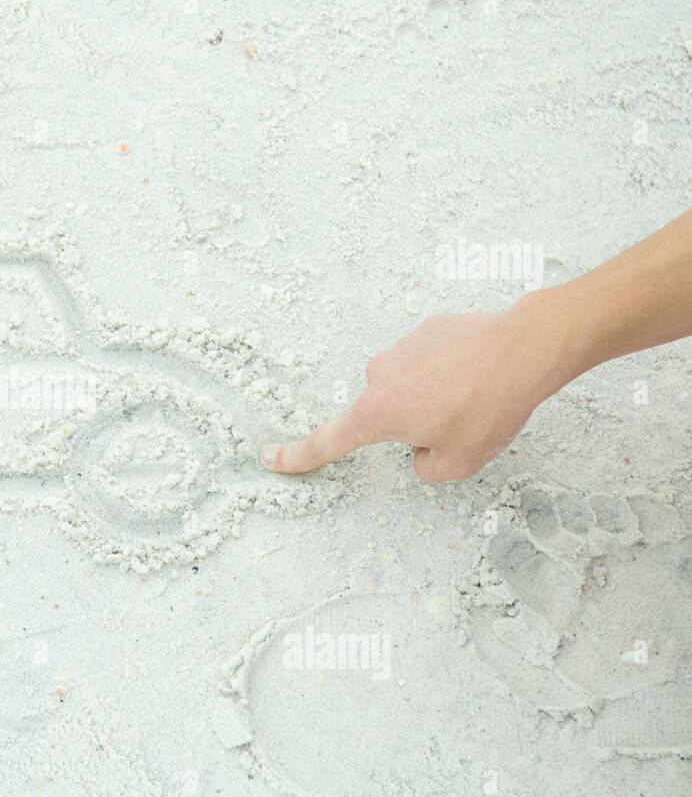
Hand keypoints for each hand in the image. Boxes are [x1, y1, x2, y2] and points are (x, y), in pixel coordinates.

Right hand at [261, 306, 569, 482]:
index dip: (298, 456)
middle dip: (412, 424)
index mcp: (377, 414)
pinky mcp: (428, 330)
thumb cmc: (489, 407)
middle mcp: (380, 377)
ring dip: (431, 396)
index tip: (271, 458)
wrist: (525, 350)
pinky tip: (478, 374)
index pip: (327, 442)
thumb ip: (424, 467)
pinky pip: (430, 361)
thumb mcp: (457, 464)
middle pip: (384, 414)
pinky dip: (448, 371)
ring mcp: (402, 348)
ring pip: (408, 387)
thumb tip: (421, 448)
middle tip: (455, 425)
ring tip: (473, 398)